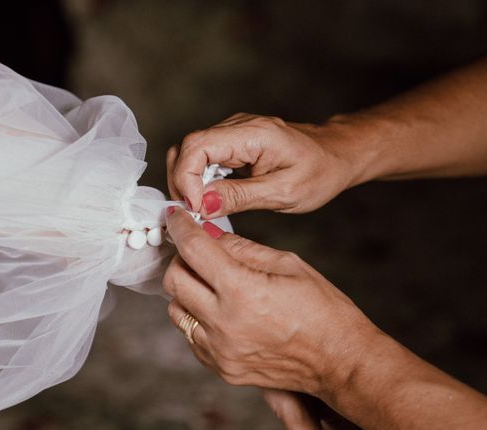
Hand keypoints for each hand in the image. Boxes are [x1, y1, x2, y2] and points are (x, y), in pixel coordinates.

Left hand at [163, 207, 379, 396]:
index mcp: (242, 290)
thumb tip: (209, 233)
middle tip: (197, 251)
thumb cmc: (322, 310)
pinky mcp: (221, 367)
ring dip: (186, 290)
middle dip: (181, 258)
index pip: (193, 249)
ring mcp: (219, 350)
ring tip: (211, 283)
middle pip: (174, 280)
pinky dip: (197, 318)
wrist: (339, 361)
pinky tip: (220, 311)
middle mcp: (223, 323)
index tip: (176, 218)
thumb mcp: (287, 264)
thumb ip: (241, 248)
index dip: (180, 227)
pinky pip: (190, 336)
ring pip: (176, 310)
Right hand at [166, 113, 354, 216]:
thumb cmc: (319, 172)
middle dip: (182, 183)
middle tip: (194, 213)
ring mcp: (232, 131)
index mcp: (253, 133)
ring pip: (189, 153)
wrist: (336, 155)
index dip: (186, 178)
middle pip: (187, 148)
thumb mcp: (283, 193)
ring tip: (202, 208)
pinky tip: (210, 199)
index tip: (196, 208)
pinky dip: (197, 180)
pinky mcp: (231, 142)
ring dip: (187, 183)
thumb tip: (201, 204)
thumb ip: (240, 196)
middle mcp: (238, 126)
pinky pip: (202, 158)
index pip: (197, 146)